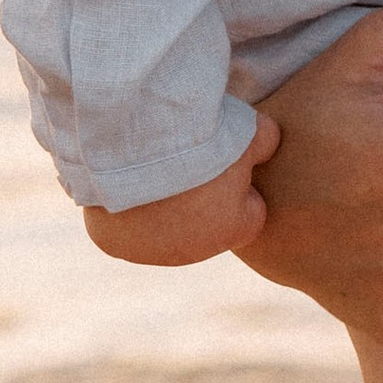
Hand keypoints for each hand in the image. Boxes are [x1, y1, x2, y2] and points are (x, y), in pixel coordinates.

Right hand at [83, 118, 279, 265]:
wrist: (137, 146)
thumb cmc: (202, 139)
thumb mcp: (251, 130)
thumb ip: (266, 141)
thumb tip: (268, 143)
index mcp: (235, 229)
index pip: (249, 209)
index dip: (237, 178)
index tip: (221, 156)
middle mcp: (194, 252)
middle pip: (203, 222)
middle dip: (197, 195)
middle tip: (182, 157)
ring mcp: (151, 253)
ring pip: (162, 228)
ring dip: (159, 204)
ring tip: (152, 164)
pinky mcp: (114, 245)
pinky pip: (124, 226)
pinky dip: (124, 207)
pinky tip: (123, 179)